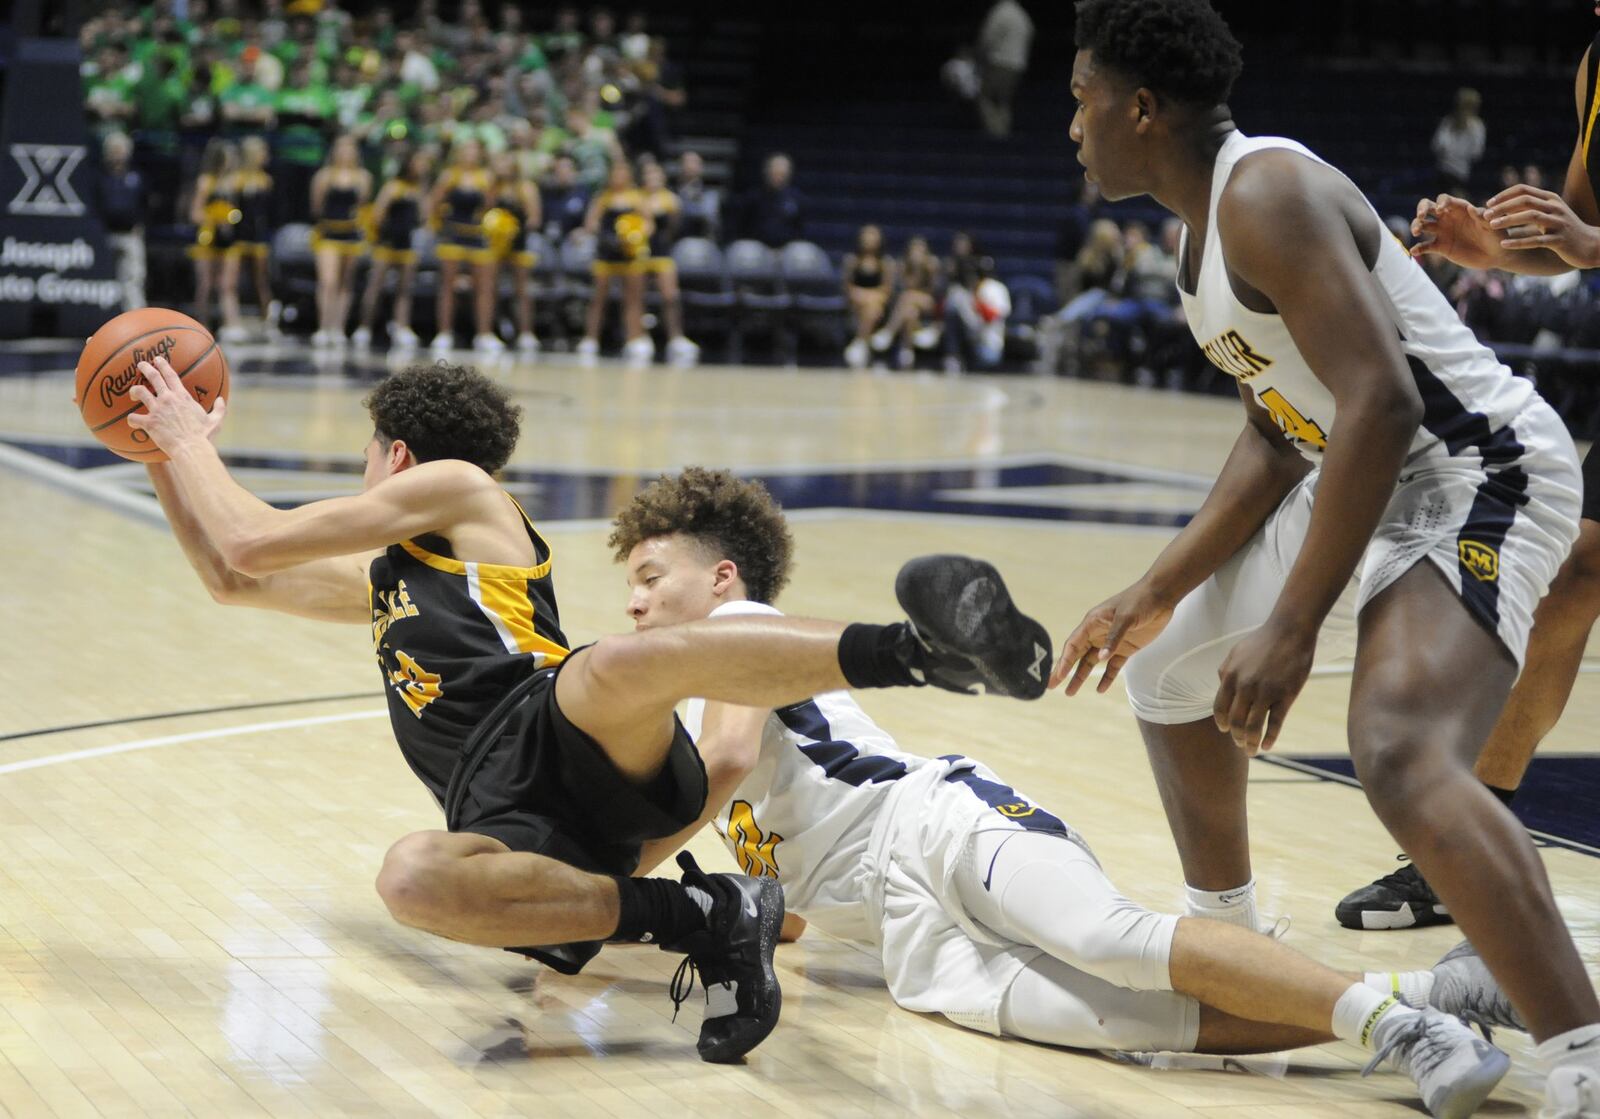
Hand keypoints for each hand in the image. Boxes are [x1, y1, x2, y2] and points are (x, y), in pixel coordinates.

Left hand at [125, 355, 226, 451]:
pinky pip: (134, 417)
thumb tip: (221, 400)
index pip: (171, 375)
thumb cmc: (205, 436)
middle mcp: (168, 399)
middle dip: (146, 368)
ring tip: (133, 394)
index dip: (163, 365)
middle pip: (153, 377)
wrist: (192, 448)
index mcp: (183, 397)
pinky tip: (133, 422)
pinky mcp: (149, 423)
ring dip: (134, 391)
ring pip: (140, 392)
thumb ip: (219, 409)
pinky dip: (132, 419)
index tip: (157, 359)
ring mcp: (157, 410)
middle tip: (140, 364)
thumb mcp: (216, 421)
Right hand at [1049, 579, 1174, 695]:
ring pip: (1092, 663)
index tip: (1057, 676)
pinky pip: (1113, 666)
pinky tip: (1101, 690)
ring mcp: (1111, 642)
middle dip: (1064, 671)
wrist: (1160, 595)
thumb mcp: (1126, 618)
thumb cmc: (1139, 601)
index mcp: (1092, 623)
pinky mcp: (1126, 648)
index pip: (1073, 645)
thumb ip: (1113, 638)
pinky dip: (1107, 678)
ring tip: (1070, 692)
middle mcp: (1098, 633)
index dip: (1064, 661)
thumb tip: (1100, 659)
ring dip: (1081, 677)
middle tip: (1051, 686)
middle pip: (1077, 656)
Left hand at [1212, 619, 1315, 755]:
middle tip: (1240, 744)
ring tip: (1252, 750)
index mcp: (1229, 676)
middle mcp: (1244, 686)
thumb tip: (1221, 686)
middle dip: (1236, 737)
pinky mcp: (1285, 695)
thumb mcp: (1236, 653)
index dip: (1222, 723)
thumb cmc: (1263, 641)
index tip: (1225, 731)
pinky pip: (1275, 723)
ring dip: (1250, 742)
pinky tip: (1268, 746)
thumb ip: (1226, 671)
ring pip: (1253, 726)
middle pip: (1235, 721)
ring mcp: (1265, 692)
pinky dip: (1270, 738)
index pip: (1220, 708)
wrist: (1289, 631)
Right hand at [1409, 194, 1499, 269]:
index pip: (1444, 199)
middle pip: (1428, 207)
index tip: (1441, 210)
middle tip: (1421, 217)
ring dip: (1416, 226)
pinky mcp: (1440, 247)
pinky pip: (1425, 246)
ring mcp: (1443, 232)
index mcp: (1460, 209)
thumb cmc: (1498, 237)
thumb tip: (1471, 208)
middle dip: (1421, 210)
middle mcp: (1448, 218)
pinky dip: (1418, 249)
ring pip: (1423, 225)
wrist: (1496, 255)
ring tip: (1416, 233)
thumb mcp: (1493, 226)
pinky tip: (1415, 252)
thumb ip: (1482, 217)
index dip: (1440, 202)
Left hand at [1483, 184, 1599, 268]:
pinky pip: (1537, 240)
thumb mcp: (1548, 214)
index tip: (1488, 204)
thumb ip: (1530, 208)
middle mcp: (1555, 207)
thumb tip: (1502, 207)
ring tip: (1491, 226)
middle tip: (1485, 215)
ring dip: (1509, 220)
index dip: (1504, 195)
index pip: (1523, 189)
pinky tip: (1504, 245)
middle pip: (1526, 200)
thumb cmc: (1562, 229)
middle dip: (1503, 207)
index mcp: (1550, 199)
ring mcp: (1559, 223)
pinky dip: (1519, 242)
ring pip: (1531, 217)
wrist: (1589, 244)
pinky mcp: (1560, 240)